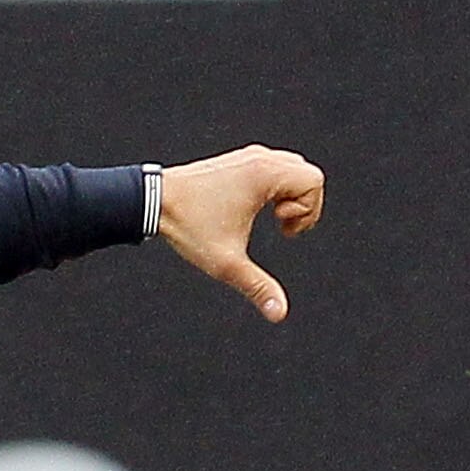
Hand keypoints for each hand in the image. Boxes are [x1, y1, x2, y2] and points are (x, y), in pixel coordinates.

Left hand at [156, 146, 324, 321]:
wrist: (155, 200)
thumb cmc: (188, 225)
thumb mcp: (226, 263)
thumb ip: (257, 287)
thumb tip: (279, 313)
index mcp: (264, 174)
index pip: (314, 182)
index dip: (307, 211)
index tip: (281, 228)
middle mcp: (260, 159)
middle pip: (308, 174)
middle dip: (302, 204)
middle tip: (279, 224)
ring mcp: (249, 156)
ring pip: (292, 169)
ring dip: (289, 195)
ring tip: (268, 216)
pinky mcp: (238, 160)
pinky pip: (274, 167)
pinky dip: (275, 187)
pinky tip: (254, 207)